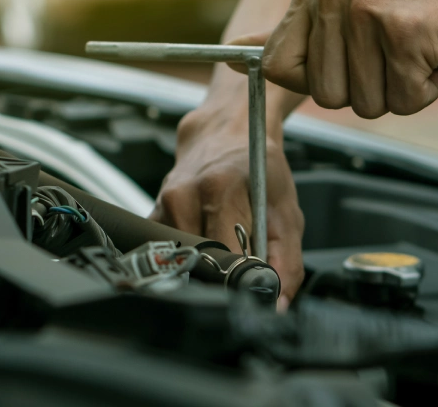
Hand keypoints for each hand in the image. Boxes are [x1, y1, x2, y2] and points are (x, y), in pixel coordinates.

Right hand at [153, 106, 304, 308]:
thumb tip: (275, 303)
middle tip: (239, 271)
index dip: (241, 281)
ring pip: (181, 262)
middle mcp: (184, 196)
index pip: (226, 259)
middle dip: (222, 277)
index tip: (253, 287)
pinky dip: (185, 257)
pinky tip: (201, 242)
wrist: (224, 133)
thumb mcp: (285, 211)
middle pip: (200, 264)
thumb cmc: (257, 167)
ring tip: (222, 250)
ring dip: (203, 267)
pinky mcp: (152, 213)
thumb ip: (286, 262)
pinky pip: (166, 252)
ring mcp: (163, 204)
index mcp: (220, 190)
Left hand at [241, 0, 437, 117]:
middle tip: (390, 57)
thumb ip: (290, 40)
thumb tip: (233, 53)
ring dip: (395, 92)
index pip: (277, 67)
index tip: (347, 61)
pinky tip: (434, 58)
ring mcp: (369, 7)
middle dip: (364, 90)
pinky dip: (423, 91)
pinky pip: (402, 99)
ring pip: (363, 102)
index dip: (314, 80)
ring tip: (412, 56)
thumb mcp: (342, 21)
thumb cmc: (411, 21)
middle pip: (323, 93)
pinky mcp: (406, 30)